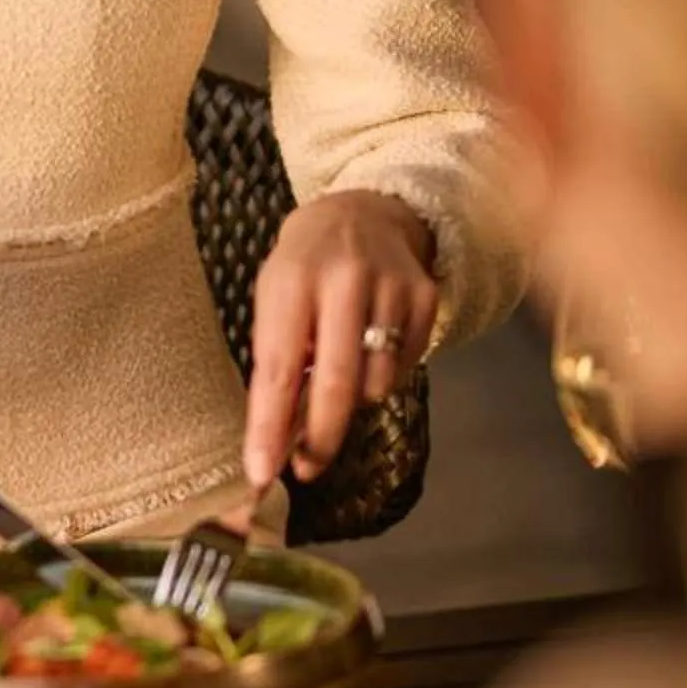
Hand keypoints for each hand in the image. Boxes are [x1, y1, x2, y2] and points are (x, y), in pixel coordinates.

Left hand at [243, 191, 438, 489]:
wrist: (362, 215)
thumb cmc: (303, 268)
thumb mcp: (274, 299)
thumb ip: (277, 358)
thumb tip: (276, 436)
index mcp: (292, 281)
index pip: (278, 368)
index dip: (270, 426)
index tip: (260, 472)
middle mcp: (345, 282)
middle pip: (336, 382)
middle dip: (320, 438)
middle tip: (306, 469)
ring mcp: (392, 289)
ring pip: (375, 383)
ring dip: (351, 401)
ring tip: (336, 377)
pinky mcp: (426, 298)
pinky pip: (404, 368)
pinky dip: (381, 377)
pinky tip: (368, 352)